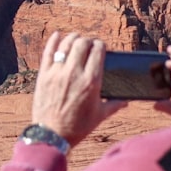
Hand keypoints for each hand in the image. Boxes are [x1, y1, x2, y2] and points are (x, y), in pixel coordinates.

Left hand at [31, 32, 127, 147]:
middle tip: (89, 44)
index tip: (101, 47)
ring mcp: (57, 73)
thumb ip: (114, 105)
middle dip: (88, 40)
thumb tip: (127, 101)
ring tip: (76, 39)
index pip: (98, 51)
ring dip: (73, 38)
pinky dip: (53, 41)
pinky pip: (48, 52)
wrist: (51, 135)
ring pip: (65, 44)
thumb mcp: (99, 116)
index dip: (101, 45)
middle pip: (82, 43)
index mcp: (91, 82)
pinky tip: (57, 35)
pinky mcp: (43, 75)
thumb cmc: (77, 127)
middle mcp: (74, 73)